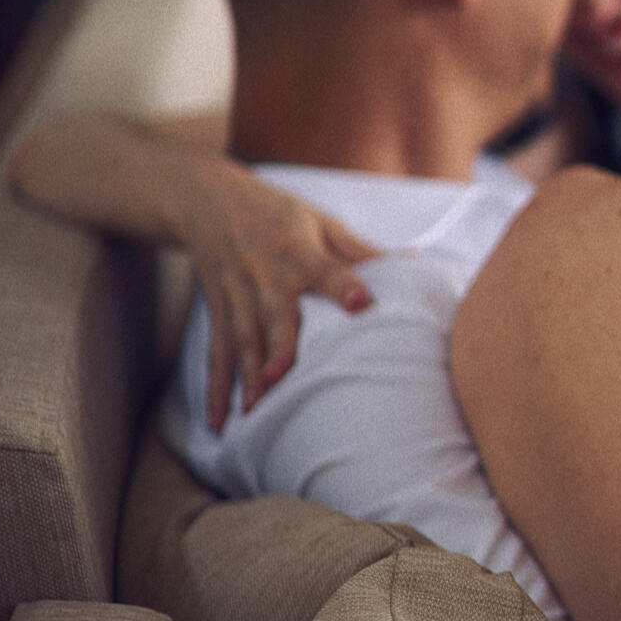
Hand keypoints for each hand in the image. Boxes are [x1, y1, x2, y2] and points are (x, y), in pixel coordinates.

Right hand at [182, 163, 376, 430]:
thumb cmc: (279, 214)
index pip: (323, 267)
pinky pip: (215, 351)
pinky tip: (220, 420)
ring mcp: (237, 294)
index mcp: (298, 249)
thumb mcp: (321, 221)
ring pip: (241, 338)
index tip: (358, 302)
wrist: (208, 201)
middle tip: (283, 379)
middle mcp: (266, 273)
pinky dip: (215, 387)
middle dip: (278, 346)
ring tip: (254, 411)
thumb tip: (412, 261)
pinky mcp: (218, 309)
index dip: (340, 283)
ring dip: (247, 375)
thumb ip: (360, 250)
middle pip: (273, 313)